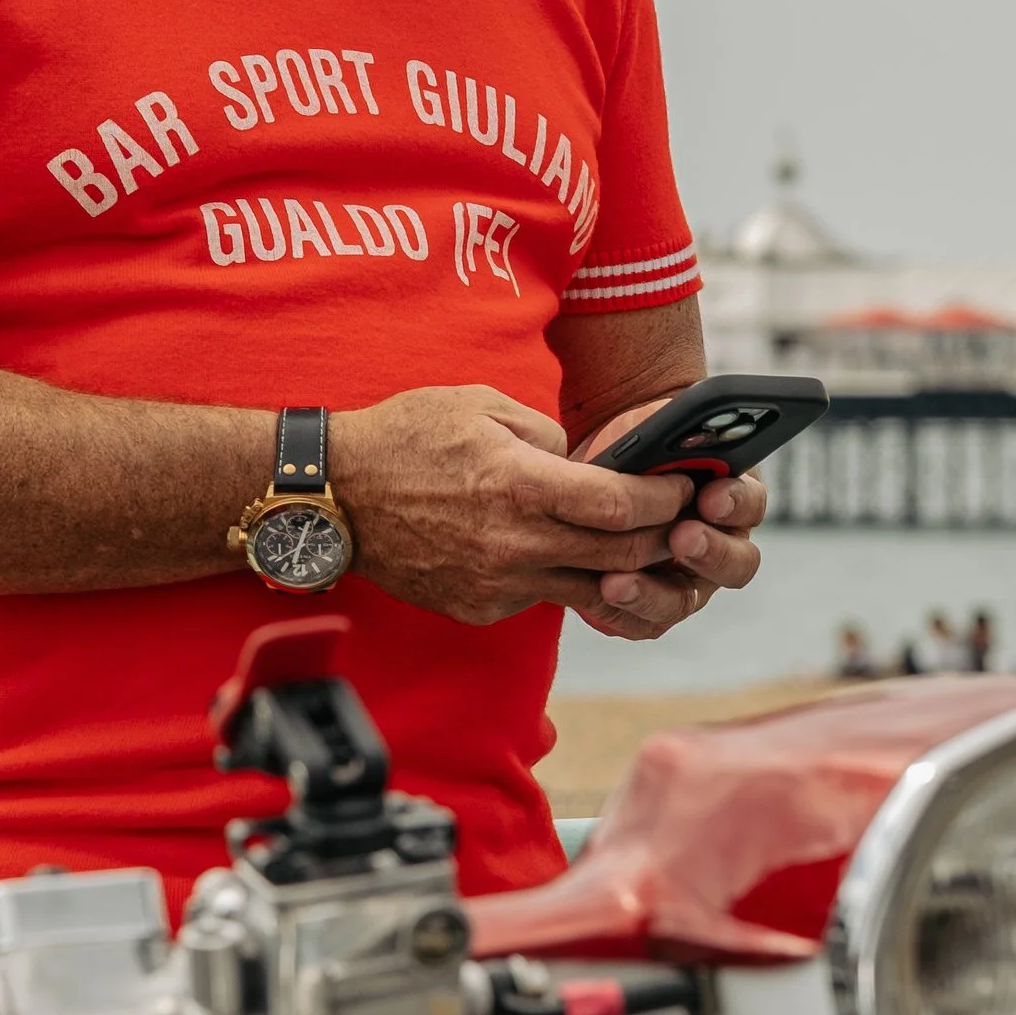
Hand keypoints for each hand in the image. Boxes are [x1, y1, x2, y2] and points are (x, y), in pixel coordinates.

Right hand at [331, 385, 698, 626]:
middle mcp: (513, 544)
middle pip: (619, 555)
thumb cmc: (407, 437)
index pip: (621, 505)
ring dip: (621, 569)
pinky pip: (540, 596)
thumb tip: (588, 467)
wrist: (333, 495)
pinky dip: (562, 577)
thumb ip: (547, 435)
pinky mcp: (478, 607)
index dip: (665, 499)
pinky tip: (564, 553)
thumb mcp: (482, 406)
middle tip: (680, 521)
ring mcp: (495, 584)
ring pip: (588, 587)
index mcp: (519, 485)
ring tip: (639, 545)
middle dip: (661, 537)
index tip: (681, 488)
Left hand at [565, 400, 766, 643]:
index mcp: (732, 497)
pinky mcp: (650, 606)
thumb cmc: (636, 445)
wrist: (598, 471)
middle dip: (709, 552)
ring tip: (618, 581)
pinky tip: (599, 596)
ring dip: (654, 593)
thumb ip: (675, 430)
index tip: (712, 495)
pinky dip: (624, 613)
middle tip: (681, 537)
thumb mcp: (655, 426)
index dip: (736, 502)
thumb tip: (681, 433)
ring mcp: (688, 581)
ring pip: (685, 600)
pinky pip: (645, 622)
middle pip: (736, 565)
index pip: (751, 505)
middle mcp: (719, 544)